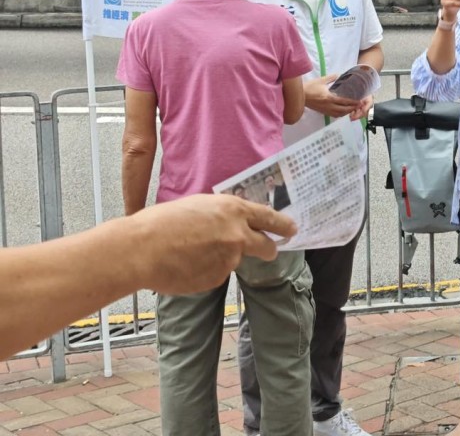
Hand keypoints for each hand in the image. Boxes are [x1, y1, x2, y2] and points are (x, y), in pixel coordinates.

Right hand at [131, 195, 296, 294]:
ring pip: (233, 260)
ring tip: (190, 252)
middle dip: (269, 249)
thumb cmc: (162, 223)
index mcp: (234, 210)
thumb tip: (233, 223)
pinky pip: (215, 274)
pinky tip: (185, 264)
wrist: (141, 249)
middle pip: (266, 246)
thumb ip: (223, 214)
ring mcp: (229, 259)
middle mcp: (238, 234)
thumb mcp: (200, 206)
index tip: (292, 229)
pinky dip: (205, 271)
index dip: (282, 224)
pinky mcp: (217, 279)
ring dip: (220, 258)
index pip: (268, 217)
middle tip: (268, 250)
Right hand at [303, 76, 370, 118]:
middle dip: (352, 108)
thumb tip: (339, 74)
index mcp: (329, 98)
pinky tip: (343, 112)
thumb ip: (331, 78)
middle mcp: (328, 106)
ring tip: (352, 110)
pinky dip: (340, 115)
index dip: (352, 102)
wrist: (299, 95)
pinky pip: (333, 115)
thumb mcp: (321, 80)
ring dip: (346, 113)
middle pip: (343, 110)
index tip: (359, 102)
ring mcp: (325, 110)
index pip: (343, 101)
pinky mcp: (322, 112)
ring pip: (339, 114)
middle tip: (359, 106)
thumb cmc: (310, 87)